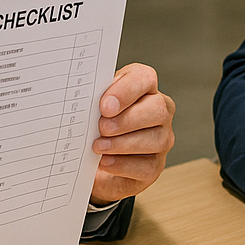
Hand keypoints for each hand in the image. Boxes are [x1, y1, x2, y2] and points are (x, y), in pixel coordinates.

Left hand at [91, 63, 174, 204]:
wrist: (91, 159)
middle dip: (127, 119)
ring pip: (156, 139)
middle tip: (102, 128)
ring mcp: (161, 138)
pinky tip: (105, 162)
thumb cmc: (94, 124)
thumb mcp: (92, 107)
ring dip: (123, 144)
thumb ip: (92, 99)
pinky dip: (124, 165)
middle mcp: (159, 110)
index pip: (144, 78)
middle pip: (157, 108)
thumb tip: (82, 100)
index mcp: (143, 87)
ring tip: (98, 147)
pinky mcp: (155, 165)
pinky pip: (148, 166)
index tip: (105, 105)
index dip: (126, 91)